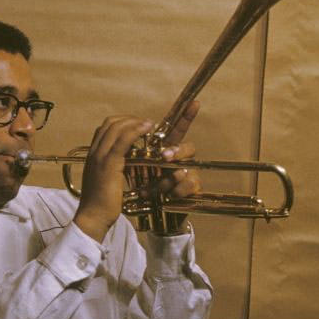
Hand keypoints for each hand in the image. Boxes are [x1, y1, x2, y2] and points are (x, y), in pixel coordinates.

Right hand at [74, 116, 153, 242]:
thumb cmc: (102, 205)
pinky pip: (123, 140)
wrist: (93, 217)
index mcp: (93, 156)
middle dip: (129, 119)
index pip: (104, 129)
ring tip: (148, 125)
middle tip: (145, 124)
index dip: (121, 123)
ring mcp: (100, 157)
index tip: (136, 126)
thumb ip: (112, 170)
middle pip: (110, 124)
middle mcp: (94, 153)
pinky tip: (146, 129)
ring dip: (134, 122)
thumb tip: (125, 166)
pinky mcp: (109, 164)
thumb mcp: (105, 182)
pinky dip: (135, 131)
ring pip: (116, 128)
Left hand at [137, 100, 201, 232]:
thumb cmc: (129, 192)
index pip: (175, 130)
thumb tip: (124, 130)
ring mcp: (185, 175)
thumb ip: (127, 148)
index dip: (185, 116)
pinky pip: (191, 185)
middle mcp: (176, 161)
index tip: (194, 102)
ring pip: (187, 168)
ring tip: (154, 189)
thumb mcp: (124, 166)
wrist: (141, 216)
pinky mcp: (190, 192)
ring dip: (169, 179)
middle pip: (188, 147)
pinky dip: (177, 190)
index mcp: (161, 151)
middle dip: (177, 152)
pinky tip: (167, 195)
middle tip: (165, 157)